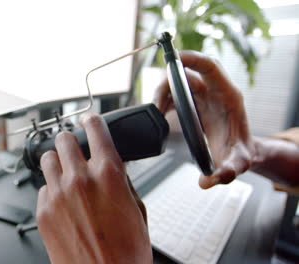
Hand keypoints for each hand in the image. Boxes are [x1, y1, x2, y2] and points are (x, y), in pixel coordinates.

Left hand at [36, 112, 151, 263]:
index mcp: (108, 174)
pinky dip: (52, 190)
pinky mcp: (43, 212)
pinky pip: (42, 188)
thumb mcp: (137, 210)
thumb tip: (113, 169)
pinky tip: (62, 202)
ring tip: (65, 172)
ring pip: (47, 159)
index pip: (95, 130)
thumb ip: (122, 182)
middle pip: (64, 139)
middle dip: (71, 140)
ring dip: (57, 161)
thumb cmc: (125, 253)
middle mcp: (80, 179)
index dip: (92, 121)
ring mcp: (58, 195)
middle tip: (75, 148)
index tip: (90, 121)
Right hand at [153, 50, 255, 188]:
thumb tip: (207, 181)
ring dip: (161, 94)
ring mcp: (201, 96)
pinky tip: (157, 116)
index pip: (210, 66)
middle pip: (186, 73)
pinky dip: (162, 102)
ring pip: (176, 83)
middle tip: (156, 104)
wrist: (237, 154)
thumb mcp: (238, 163)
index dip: (192, 58)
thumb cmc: (240, 153)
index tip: (175, 58)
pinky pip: (173, 95)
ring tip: (155, 114)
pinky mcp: (191, 103)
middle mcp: (213, 91)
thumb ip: (226, 172)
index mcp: (228, 95)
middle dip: (167, 82)